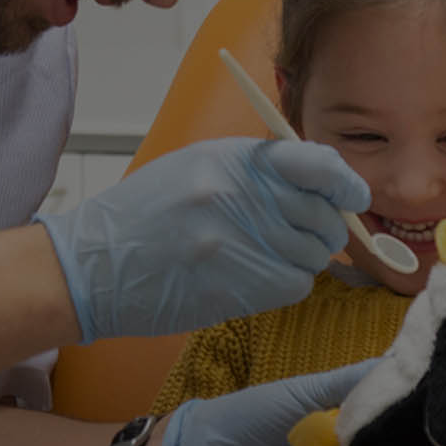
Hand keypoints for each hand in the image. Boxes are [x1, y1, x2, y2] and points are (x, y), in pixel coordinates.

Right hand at [35, 138, 367, 342]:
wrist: (92, 265)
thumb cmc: (142, 217)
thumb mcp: (195, 169)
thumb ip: (255, 172)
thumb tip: (321, 187)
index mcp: (231, 159)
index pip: (316, 162)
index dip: (345, 183)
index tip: (353, 197)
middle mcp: (238, 195)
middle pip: (323, 216)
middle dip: (321, 231)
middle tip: (293, 237)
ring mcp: (237, 242)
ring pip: (312, 256)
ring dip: (297, 261)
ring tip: (256, 257)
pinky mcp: (235, 285)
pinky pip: (293, 286)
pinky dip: (282, 285)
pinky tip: (249, 278)